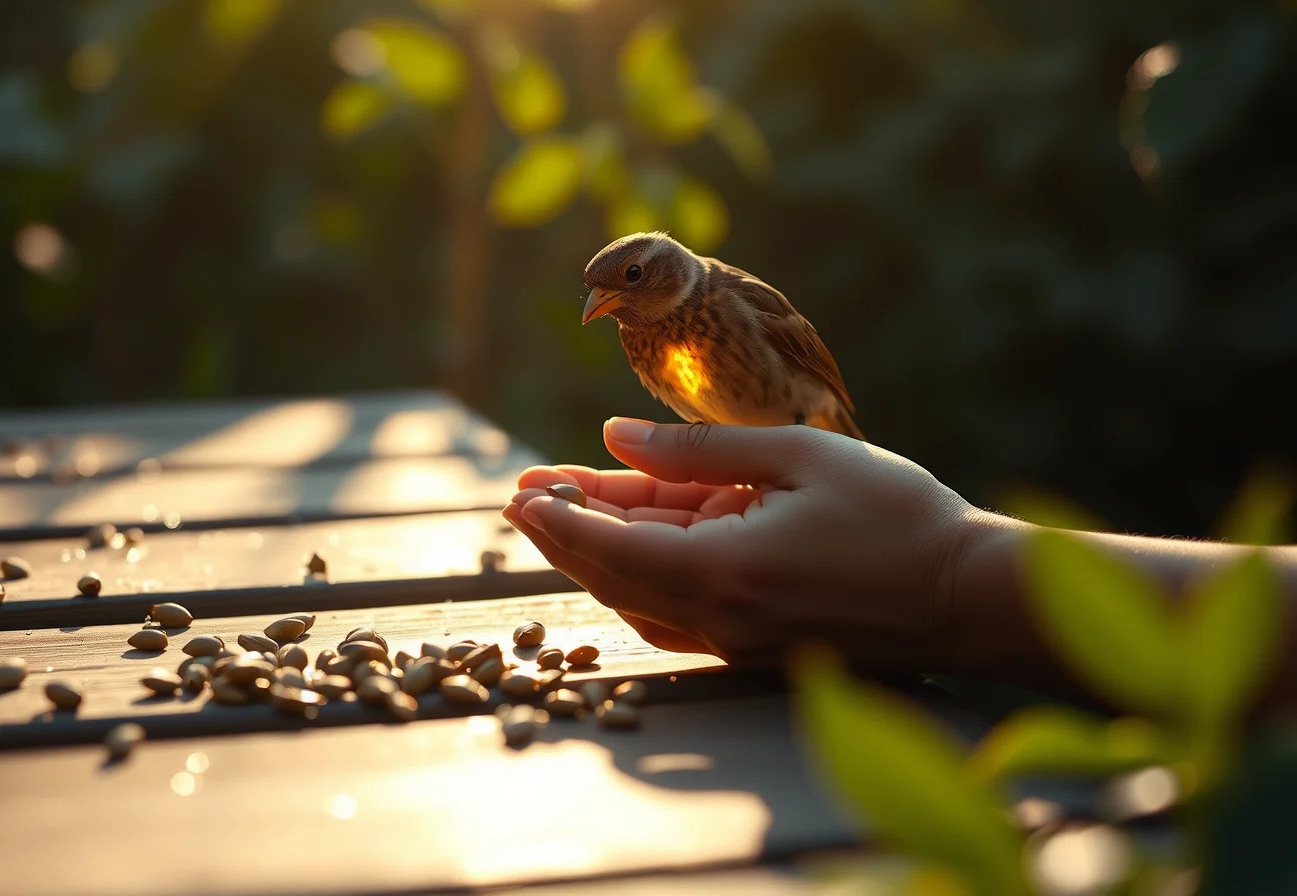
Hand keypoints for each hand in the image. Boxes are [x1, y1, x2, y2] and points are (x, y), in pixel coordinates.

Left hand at [502, 418, 979, 670]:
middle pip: (615, 575)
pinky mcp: (759, 644)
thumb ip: (697, 448)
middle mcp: (719, 620)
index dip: (558, 520)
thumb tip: (614, 434)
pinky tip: (640, 524)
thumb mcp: (797, 457)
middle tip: (522, 493)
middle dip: (565, 531)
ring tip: (569, 499)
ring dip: (605, 546)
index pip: (609, 549)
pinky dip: (653, 564)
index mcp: (723, 574)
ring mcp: (738, 640)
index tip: (518, 491)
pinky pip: (683, 605)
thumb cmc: (899, 517)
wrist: (973, 598)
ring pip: (645, 592)